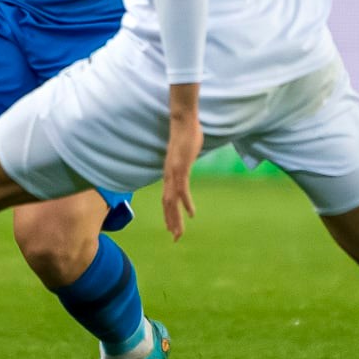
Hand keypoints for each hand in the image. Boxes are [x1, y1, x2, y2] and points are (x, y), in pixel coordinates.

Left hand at [161, 108, 201, 240]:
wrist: (182, 120)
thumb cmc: (186, 133)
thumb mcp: (187, 152)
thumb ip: (188, 160)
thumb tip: (191, 160)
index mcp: (169, 173)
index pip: (167, 198)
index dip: (169, 214)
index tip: (171, 227)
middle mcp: (168, 175)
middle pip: (167, 204)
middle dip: (171, 222)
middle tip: (175, 238)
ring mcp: (173, 172)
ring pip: (172, 201)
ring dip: (175, 219)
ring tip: (178, 234)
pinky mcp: (180, 168)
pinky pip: (182, 190)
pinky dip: (186, 203)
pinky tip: (191, 214)